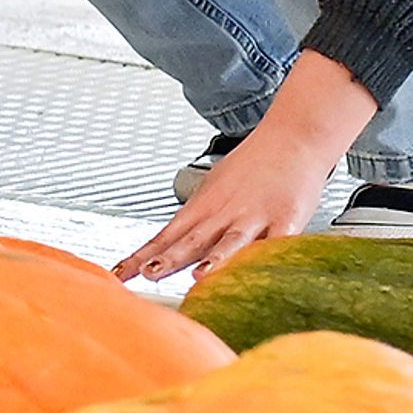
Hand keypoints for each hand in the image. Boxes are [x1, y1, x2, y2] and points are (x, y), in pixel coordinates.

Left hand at [116, 121, 340, 280]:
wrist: (292, 136)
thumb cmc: (253, 166)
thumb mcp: (214, 190)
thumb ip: (193, 222)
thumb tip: (163, 248)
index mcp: (203, 207)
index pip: (165, 235)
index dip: (142, 256)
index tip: (120, 274)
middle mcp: (225, 213)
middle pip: (192, 240)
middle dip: (170, 259)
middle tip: (149, 274)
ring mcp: (256, 216)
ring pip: (232, 241)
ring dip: (215, 259)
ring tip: (199, 276)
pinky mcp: (288, 218)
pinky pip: (279, 241)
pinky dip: (268, 256)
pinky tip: (258, 269)